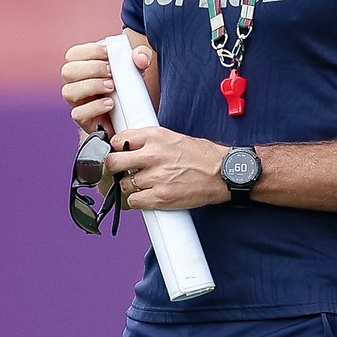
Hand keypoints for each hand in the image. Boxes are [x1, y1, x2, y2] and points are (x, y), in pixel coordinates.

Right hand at [60, 38, 153, 136]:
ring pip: (68, 92)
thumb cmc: (127, 84)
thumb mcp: (136, 67)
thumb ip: (142, 56)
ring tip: (112, 87)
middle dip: (92, 69)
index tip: (109, 54)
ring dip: (91, 86)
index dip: (89, 51)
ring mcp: (77, 102)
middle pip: (68, 71)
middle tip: (112, 72)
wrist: (130, 114)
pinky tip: (110, 104)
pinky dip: (94, 107)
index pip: (73, 54)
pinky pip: (78, 114)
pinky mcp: (84, 119)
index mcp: (82, 66)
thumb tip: (141, 58)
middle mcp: (75, 83)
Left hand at [106, 126, 229, 210]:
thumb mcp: (173, 137)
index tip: (118, 153)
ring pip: (124, 184)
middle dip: (113, 168)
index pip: (118, 140)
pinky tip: (147, 195)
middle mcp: (153, 155)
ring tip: (142, 184)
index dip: (115, 148)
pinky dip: (138, 200)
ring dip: (129, 186)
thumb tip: (128, 148)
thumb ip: (150, 142)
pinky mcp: (161, 197)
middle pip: (113, 162)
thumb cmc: (202, 156)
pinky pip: (134, 201)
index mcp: (155, 136)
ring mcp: (156, 177)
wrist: (224, 173)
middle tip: (119, 171)